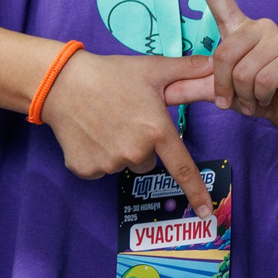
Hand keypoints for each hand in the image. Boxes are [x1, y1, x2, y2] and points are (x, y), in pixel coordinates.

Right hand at [39, 49, 219, 214]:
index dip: (197, 192)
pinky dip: (98, 155)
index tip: (207, 213)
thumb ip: (188, 70)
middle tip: (126, 119)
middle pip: (149, 161)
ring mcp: (110, 163)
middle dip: (142, 145)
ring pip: (125, 164)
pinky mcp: (86, 169)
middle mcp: (136, 152)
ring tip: (105, 123)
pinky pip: (101, 169)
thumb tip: (215, 64)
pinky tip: (90, 134)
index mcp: (156, 131)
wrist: (62, 83)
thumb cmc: (110, 74)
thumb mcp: (153, 69)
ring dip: (120, 150)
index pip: (183, 169)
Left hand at [164, 0, 277, 130]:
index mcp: (239, 30)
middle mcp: (259, 27)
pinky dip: (261, 98)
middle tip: (238, 99)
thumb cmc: (257, 95)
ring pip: (243, 73)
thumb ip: (196, 87)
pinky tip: (270, 97)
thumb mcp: (221, 91)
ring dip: (246, 96)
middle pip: (223, 55)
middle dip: (225, 87)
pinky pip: (262, 81)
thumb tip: (165, 92)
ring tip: (258, 98)